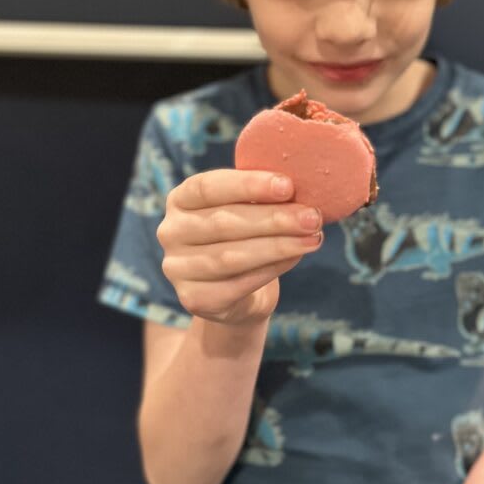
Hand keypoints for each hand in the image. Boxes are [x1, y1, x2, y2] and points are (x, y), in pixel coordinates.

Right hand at [156, 169, 322, 326]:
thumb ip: (263, 196)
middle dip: (274, 218)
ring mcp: (176, 268)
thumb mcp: (249, 208)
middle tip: (312, 216)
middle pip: (224, 223)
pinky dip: (271, 269)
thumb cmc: (247, 235)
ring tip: (312, 238)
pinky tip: (295, 257)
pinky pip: (237, 284)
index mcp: (180, 199)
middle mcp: (170, 231)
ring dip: (278, 246)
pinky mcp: (193, 298)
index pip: (208, 187)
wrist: (238, 292)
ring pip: (231, 256)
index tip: (287, 186)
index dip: (248, 185)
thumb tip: (302, 189)